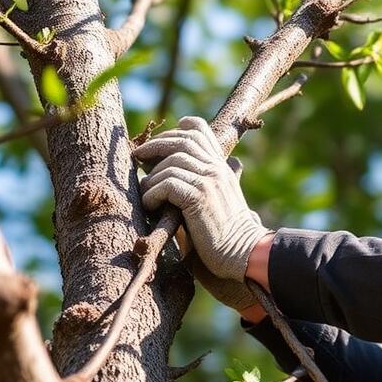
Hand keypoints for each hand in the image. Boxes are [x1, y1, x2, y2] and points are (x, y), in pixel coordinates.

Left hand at [134, 116, 269, 281]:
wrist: (243, 252)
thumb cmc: (225, 234)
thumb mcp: (216, 201)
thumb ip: (201, 185)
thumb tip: (172, 179)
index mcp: (220, 166)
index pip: (198, 129)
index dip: (176, 129)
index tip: (159, 144)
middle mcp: (216, 168)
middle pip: (181, 140)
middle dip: (154, 146)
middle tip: (138, 157)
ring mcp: (209, 181)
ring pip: (171, 162)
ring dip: (151, 177)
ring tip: (145, 193)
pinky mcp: (199, 197)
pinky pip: (167, 183)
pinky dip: (152, 193)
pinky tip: (151, 205)